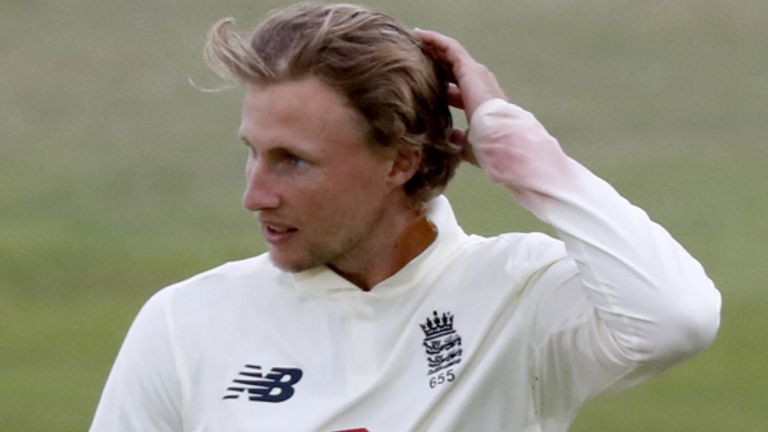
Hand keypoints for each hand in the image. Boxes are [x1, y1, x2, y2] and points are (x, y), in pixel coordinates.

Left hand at [415, 28, 506, 163]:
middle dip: (435, 62)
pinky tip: (419, 34)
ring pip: (450, 53)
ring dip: (433, 46)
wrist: (497, 137)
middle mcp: (478, 83)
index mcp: (479, 101)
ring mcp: (475, 73)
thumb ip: (457, 136)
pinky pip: (449, 47)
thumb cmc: (486, 144)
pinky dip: (434, 40)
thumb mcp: (467, 142)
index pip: (457, 88)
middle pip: (453, 68)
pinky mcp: (469, 67)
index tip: (423, 83)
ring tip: (414, 39)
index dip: (441, 85)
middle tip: (414, 56)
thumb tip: (448, 137)